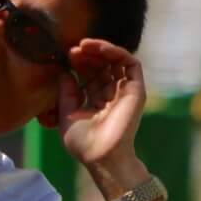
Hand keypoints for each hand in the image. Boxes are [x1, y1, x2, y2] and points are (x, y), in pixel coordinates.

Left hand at [57, 38, 146, 170]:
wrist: (101, 156)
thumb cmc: (82, 142)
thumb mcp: (66, 112)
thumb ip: (66, 91)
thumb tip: (64, 72)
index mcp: (95, 100)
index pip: (89, 74)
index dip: (79, 63)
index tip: (67, 56)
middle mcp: (111, 94)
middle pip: (102, 65)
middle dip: (88, 54)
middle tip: (75, 48)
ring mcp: (124, 91)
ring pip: (116, 61)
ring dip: (101, 49)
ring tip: (85, 44)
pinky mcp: (136, 90)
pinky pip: (131, 64)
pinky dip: (117, 52)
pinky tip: (100, 49)